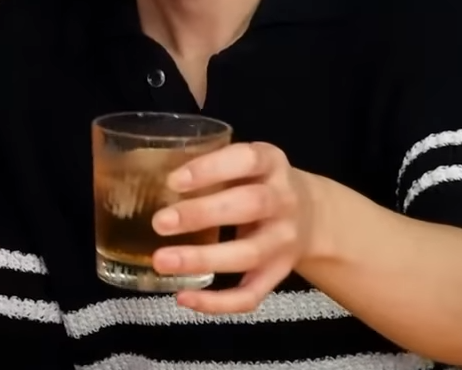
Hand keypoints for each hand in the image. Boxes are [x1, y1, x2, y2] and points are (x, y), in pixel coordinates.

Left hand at [151, 142, 312, 313]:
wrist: (312, 217)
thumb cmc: (260, 182)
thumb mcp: (247, 163)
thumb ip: (212, 165)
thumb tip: (148, 173)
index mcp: (272, 163)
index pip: (247, 160)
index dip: (211, 169)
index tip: (173, 181)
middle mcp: (284, 200)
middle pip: (250, 206)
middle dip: (203, 214)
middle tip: (161, 222)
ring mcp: (284, 241)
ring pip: (248, 254)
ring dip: (203, 259)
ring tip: (161, 260)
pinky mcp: (278, 275)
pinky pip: (251, 294)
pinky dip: (216, 302)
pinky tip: (183, 295)